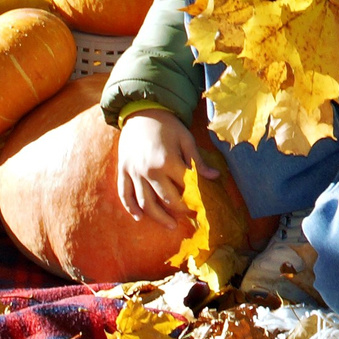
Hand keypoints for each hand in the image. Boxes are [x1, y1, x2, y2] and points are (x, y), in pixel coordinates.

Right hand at [116, 108, 198, 228]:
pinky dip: (131, 208)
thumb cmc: (167, 125)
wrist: (141, 112)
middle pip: (166, 199)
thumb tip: (215, 177)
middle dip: (180, 210)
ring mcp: (134, 172)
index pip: (184, 187)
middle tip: (190, 216)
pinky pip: (125, 194)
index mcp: (167, 161)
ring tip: (171, 226)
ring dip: (158, 217)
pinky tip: (140, 217)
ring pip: (145, 202)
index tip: (202, 205)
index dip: (195, 198)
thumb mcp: (186, 139)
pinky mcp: (123, 171)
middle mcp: (149, 170)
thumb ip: (198, 161)